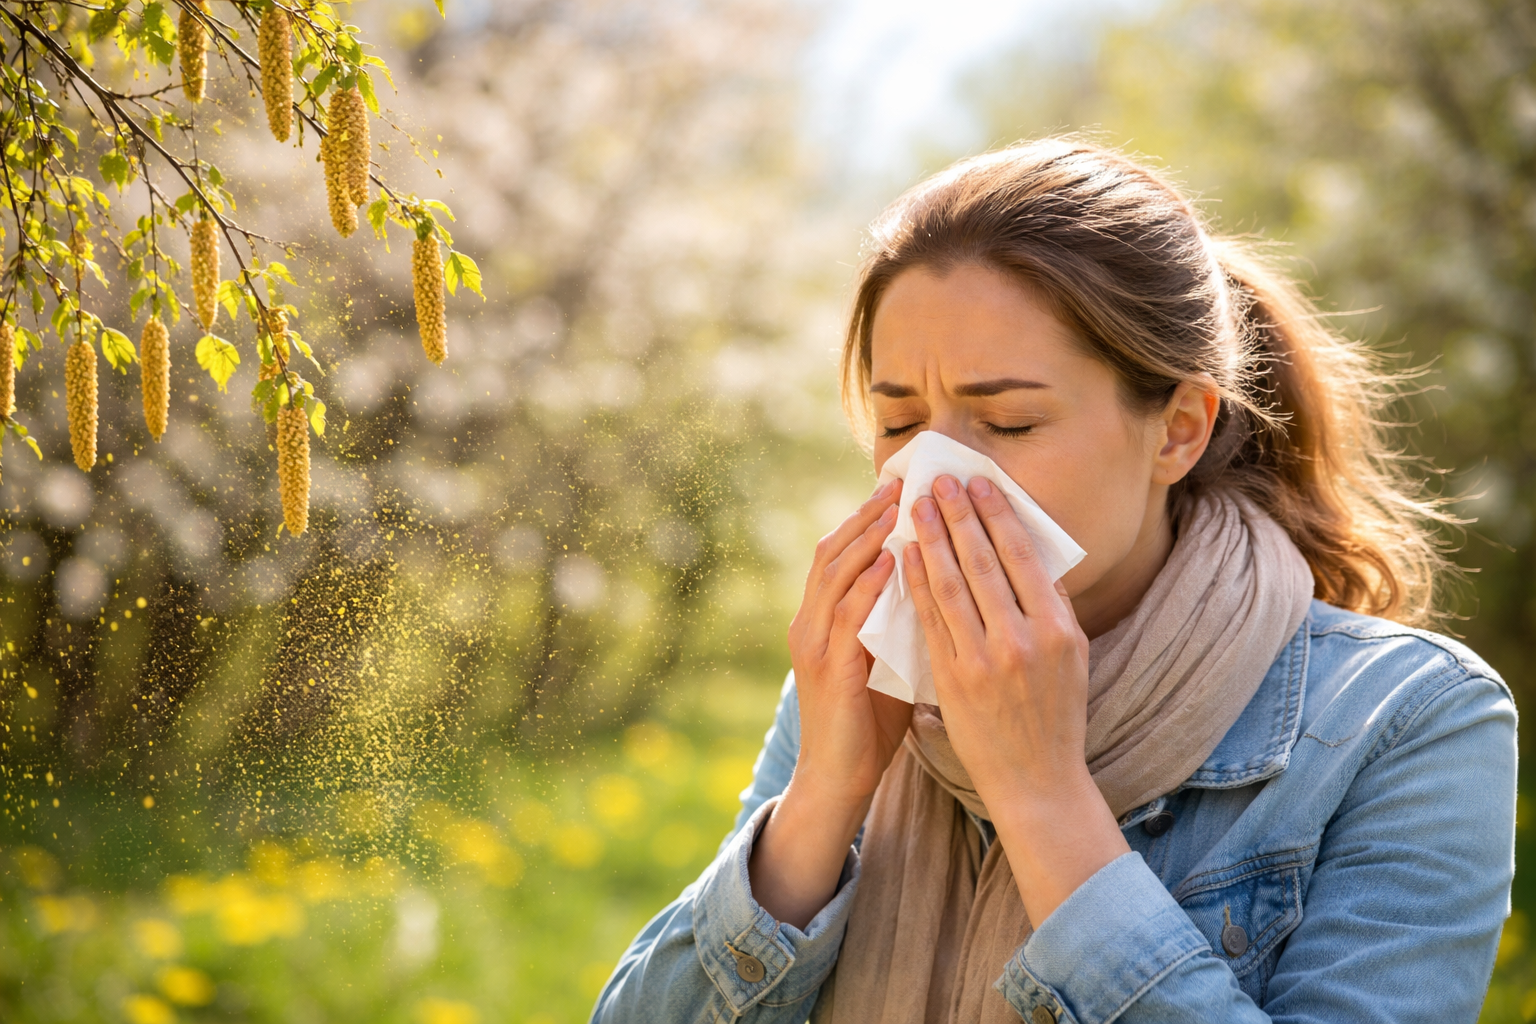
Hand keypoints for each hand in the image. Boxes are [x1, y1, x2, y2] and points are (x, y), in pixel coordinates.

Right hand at [786, 477, 912, 812]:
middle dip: (866, 515)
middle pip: (833, 552)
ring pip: (835, 575)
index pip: (841, 553)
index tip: (899, 488)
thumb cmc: (870, 722)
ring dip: (868, 538)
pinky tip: (893, 561)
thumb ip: (903, 621)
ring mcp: (812, 644)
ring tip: (897, 508)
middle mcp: (809, 623)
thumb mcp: (888, 658)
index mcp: (821, 619)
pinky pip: (846, 616)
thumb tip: (946, 583)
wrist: (840, 779)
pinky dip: (868, 584)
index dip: (865, 519)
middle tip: (900, 483)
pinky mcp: (826, 669)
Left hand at [905, 474, 1128, 923]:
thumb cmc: (1055, 713)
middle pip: (984, 563)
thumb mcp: (1071, 656)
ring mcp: (985, 661)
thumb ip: (1049, 606)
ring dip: (931, 539)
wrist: (1036, 781)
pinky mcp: (953, 679)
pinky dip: (916, 582)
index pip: (1023, 559)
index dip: (997, 516)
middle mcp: (1024, 641)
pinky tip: (905, 555)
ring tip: (917, 506)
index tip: (979, 484)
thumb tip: (1024, 551)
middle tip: (940, 480)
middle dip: (959, 516)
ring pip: (951, 585)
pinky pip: (930, 619)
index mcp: (1060, 630)